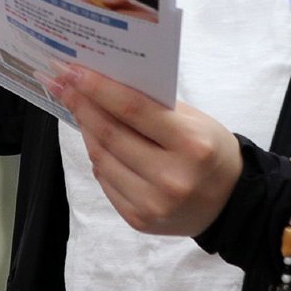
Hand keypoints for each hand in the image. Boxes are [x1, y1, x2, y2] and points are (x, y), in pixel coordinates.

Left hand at [51, 67, 242, 236]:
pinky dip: (98, 158)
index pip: (133, 109)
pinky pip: (106, 182)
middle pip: (111, 135)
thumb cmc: (210, 150)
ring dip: (86, 130)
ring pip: (102, 159)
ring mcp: (153, 203)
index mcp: (191, 144)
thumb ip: (154, 105)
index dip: (98, 88)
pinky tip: (96, 141)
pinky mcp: (139, 220)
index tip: (72, 70)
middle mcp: (171, 177)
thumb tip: (105, 84)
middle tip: (61, 83)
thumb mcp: (195, 120)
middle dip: (82, 105)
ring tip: (76, 108)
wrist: (229, 203)